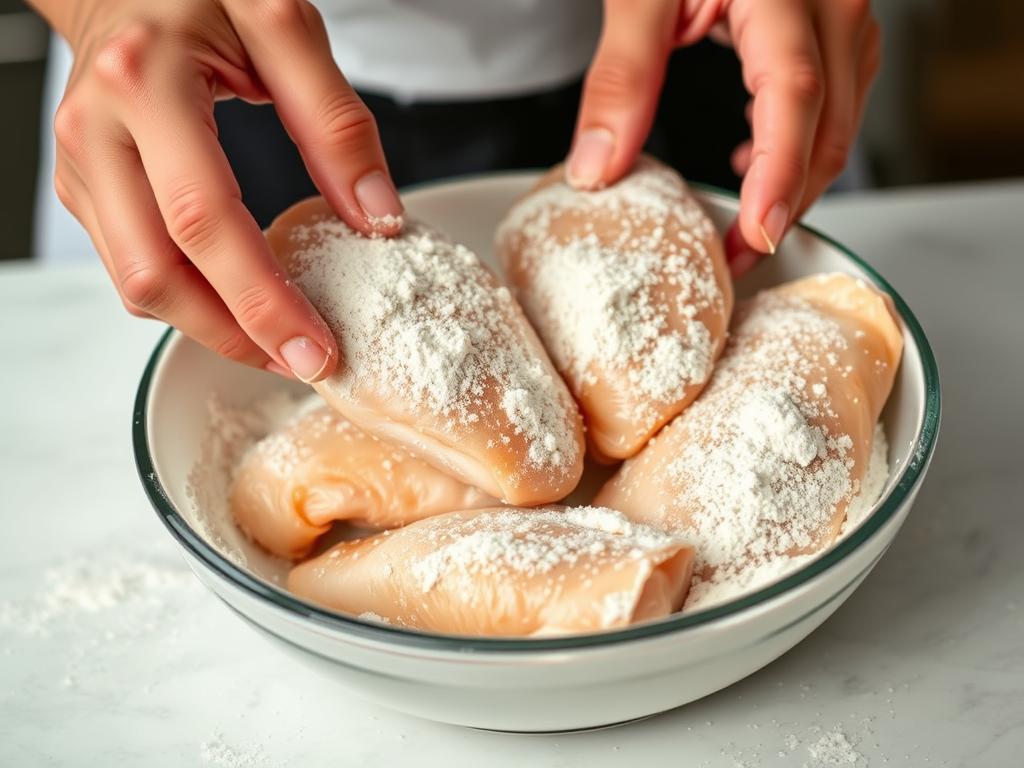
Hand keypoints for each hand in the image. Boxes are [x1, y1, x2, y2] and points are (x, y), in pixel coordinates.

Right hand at [33, 0, 403, 380]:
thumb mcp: (283, 27)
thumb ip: (335, 121)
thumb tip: (376, 216)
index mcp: (143, 85)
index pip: (205, 220)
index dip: (262, 299)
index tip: (315, 348)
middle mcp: (96, 133)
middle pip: (156, 274)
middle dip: (235, 335)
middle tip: (302, 360)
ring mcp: (82, 166)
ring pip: (136, 284)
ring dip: (210, 327)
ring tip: (278, 341)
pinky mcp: (85, 187)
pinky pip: (132, 266)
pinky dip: (189, 298)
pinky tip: (238, 301)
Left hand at [567, 0, 880, 275]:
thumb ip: (621, 77)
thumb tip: (597, 169)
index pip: (793, 96)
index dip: (778, 175)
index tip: (755, 235)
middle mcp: (830, 7)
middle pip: (827, 126)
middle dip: (786, 203)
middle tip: (736, 259)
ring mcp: (841, 18)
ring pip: (839, 122)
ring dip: (795, 184)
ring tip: (742, 225)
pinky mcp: (831, 29)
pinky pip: (833, 102)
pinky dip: (797, 148)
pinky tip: (753, 166)